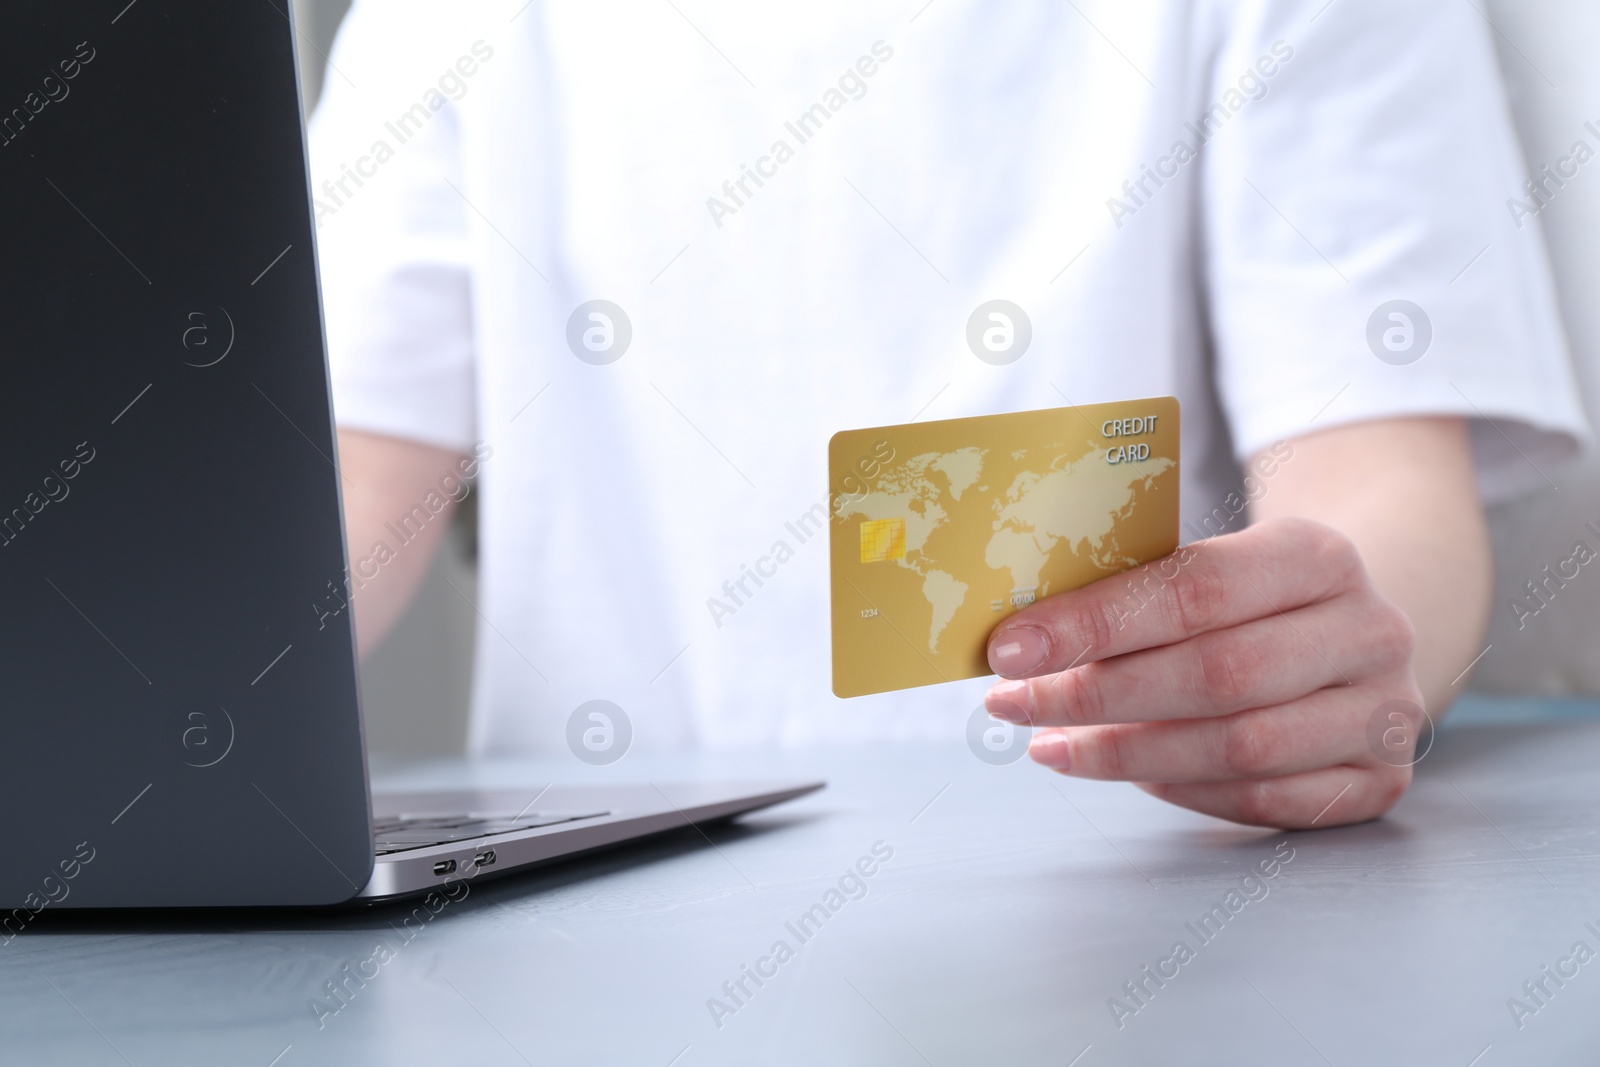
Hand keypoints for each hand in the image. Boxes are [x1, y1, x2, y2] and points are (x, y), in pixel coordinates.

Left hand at [983, 518, 1423, 828]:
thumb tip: (1021, 637)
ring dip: (1127, 752)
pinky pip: (1265, 799)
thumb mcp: (1214, 568)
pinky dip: (1183, 790)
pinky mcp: (1380, 781)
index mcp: (1317, 555)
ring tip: (1053, 746)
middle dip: (1098, 696)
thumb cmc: (1254, 602)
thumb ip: (1136, 593)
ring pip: (1241, 747)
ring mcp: (1384, 712)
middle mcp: (1368, 630)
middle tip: (1015, 705)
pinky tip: (1127, 772)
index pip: (1194, 590)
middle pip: (1219, 674)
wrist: (1354, 635)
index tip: (1009, 650)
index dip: (1095, 624)